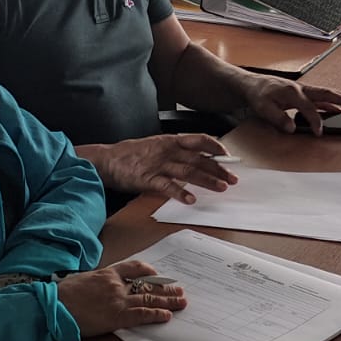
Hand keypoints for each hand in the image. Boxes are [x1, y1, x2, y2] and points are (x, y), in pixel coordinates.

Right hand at [56, 261, 186, 336]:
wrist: (53, 307)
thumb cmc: (62, 295)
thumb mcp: (82, 280)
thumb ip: (97, 282)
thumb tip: (102, 286)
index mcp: (107, 273)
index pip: (134, 267)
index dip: (149, 272)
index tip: (158, 275)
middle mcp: (116, 284)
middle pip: (147, 284)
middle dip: (166, 288)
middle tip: (179, 291)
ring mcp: (117, 300)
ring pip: (149, 298)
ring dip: (167, 301)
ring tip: (181, 303)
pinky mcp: (116, 316)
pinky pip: (142, 314)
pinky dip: (156, 315)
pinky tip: (166, 316)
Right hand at [94, 134, 237, 203]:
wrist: (107, 160)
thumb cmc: (132, 154)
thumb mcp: (156, 146)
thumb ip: (175, 151)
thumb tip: (197, 159)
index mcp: (170, 141)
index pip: (199, 140)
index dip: (215, 147)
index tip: (228, 156)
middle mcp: (167, 151)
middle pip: (198, 159)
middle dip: (218, 169)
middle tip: (233, 179)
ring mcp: (158, 165)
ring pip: (188, 172)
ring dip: (206, 180)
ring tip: (221, 187)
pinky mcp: (148, 179)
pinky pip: (167, 187)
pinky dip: (180, 193)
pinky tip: (191, 200)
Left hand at [241, 75, 340, 134]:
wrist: (251, 84)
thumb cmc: (258, 95)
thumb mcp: (263, 109)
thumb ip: (278, 119)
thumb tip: (292, 128)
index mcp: (293, 93)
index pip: (309, 109)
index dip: (316, 122)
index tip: (319, 133)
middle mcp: (300, 89)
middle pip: (325, 93)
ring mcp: (301, 89)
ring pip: (324, 93)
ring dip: (339, 98)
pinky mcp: (300, 92)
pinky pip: (318, 96)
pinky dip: (329, 100)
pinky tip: (335, 106)